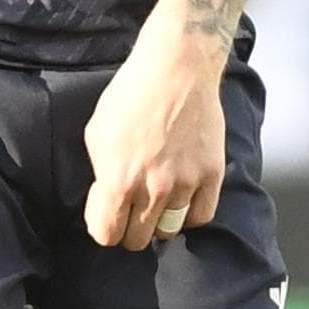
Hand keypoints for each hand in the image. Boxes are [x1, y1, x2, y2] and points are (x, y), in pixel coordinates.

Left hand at [82, 26, 226, 251]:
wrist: (177, 68)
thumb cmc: (132, 94)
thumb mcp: (97, 132)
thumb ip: (101, 172)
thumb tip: (107, 196)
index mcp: (118, 179)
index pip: (106, 234)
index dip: (104, 226)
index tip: (108, 211)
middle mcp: (153, 188)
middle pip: (138, 239)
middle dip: (129, 228)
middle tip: (131, 209)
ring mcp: (185, 183)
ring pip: (169, 231)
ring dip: (159, 222)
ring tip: (156, 202)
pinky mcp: (211, 174)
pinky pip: (201, 216)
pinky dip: (189, 215)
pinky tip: (181, 200)